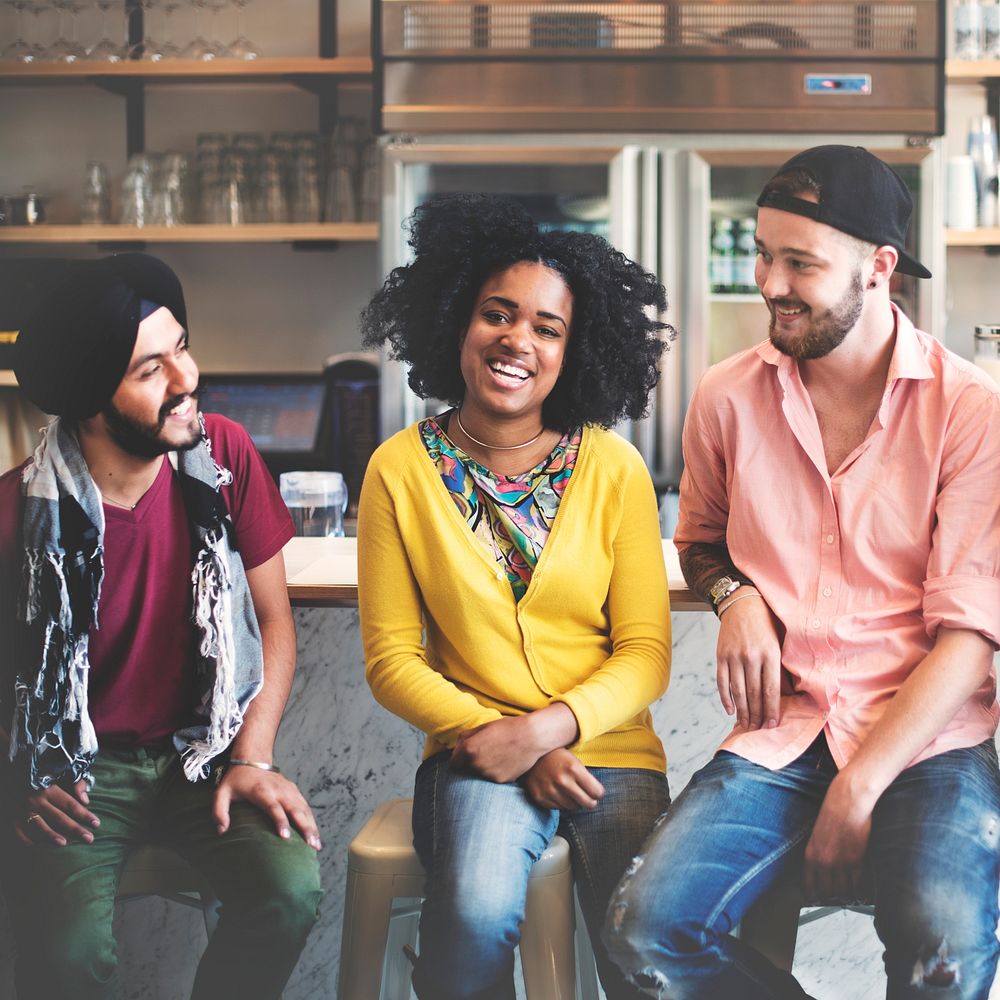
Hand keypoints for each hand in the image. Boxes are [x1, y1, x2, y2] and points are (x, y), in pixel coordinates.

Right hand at [14, 780, 99, 846]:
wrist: (12, 778)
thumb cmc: (41, 777)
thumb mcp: (60, 774)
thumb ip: (76, 784)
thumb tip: (86, 800)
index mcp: (49, 788)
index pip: (70, 805)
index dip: (84, 815)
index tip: (97, 824)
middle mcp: (36, 800)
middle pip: (59, 818)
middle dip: (75, 829)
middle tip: (89, 839)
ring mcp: (22, 811)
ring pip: (38, 827)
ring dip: (51, 836)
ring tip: (65, 844)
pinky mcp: (11, 820)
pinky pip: (20, 834)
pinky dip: (31, 841)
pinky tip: (43, 846)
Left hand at [214, 765, 321, 850]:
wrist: (252, 759)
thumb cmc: (236, 780)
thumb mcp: (221, 793)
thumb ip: (219, 811)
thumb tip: (222, 831)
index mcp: (262, 791)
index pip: (273, 807)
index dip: (280, 821)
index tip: (285, 836)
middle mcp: (278, 790)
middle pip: (295, 809)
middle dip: (304, 827)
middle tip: (311, 845)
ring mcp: (288, 789)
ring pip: (303, 808)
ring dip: (311, 826)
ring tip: (316, 844)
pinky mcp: (293, 790)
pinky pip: (305, 806)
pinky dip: (311, 820)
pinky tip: (315, 834)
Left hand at [451, 715, 550, 782]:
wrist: (532, 736)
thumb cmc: (508, 727)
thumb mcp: (484, 727)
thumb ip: (467, 736)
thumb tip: (459, 745)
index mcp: (469, 750)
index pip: (454, 763)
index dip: (459, 758)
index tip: (465, 756)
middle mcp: (476, 765)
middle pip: (466, 770)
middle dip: (471, 763)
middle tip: (484, 753)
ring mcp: (489, 775)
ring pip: (480, 775)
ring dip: (484, 768)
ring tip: (498, 755)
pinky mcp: (501, 780)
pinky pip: (493, 778)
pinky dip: (497, 772)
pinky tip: (506, 761)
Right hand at [522, 749, 604, 810]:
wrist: (528, 753)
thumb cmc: (556, 756)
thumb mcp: (573, 759)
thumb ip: (586, 777)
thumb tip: (598, 796)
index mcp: (573, 769)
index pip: (597, 793)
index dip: (599, 793)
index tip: (597, 792)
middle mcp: (562, 781)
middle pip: (587, 803)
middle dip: (590, 801)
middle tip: (588, 797)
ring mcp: (550, 790)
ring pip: (573, 807)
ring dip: (574, 802)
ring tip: (570, 791)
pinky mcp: (540, 797)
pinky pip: (558, 808)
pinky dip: (561, 802)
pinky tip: (558, 792)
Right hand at [716, 593, 781, 729]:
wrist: (742, 604)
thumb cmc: (766, 625)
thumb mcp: (779, 644)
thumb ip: (781, 669)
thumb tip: (787, 696)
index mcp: (770, 654)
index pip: (771, 689)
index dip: (772, 710)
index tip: (772, 725)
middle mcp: (751, 656)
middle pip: (754, 693)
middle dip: (757, 715)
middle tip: (758, 730)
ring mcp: (734, 656)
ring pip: (737, 690)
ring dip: (742, 711)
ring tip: (745, 725)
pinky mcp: (721, 655)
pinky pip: (722, 681)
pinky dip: (725, 697)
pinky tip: (729, 709)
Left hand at [802, 776, 871, 902]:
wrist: (847, 801)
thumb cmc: (832, 814)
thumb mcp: (817, 835)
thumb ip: (818, 853)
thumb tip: (822, 871)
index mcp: (811, 854)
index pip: (808, 885)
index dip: (813, 897)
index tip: (816, 902)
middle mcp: (823, 861)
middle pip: (827, 892)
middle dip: (832, 900)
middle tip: (838, 902)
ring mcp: (840, 862)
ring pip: (843, 892)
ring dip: (848, 898)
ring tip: (851, 899)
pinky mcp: (857, 859)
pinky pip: (858, 884)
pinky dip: (861, 892)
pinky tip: (862, 894)